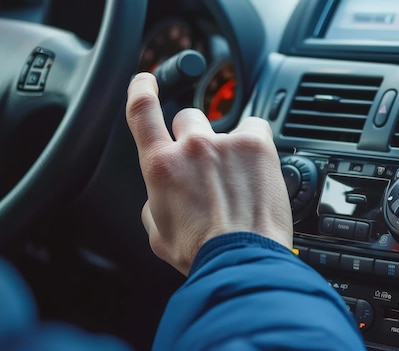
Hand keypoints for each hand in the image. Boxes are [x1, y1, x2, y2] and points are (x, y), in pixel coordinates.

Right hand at [125, 73, 292, 275]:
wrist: (241, 261)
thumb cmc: (201, 253)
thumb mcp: (159, 234)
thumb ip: (155, 204)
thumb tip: (162, 197)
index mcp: (160, 165)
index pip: (142, 112)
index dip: (141, 90)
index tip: (146, 81)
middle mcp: (190, 147)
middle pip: (188, 119)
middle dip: (196, 139)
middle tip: (209, 169)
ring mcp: (224, 143)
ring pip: (225, 127)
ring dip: (228, 148)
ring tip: (240, 182)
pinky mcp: (256, 145)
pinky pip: (255, 128)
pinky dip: (255, 144)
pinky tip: (257, 169)